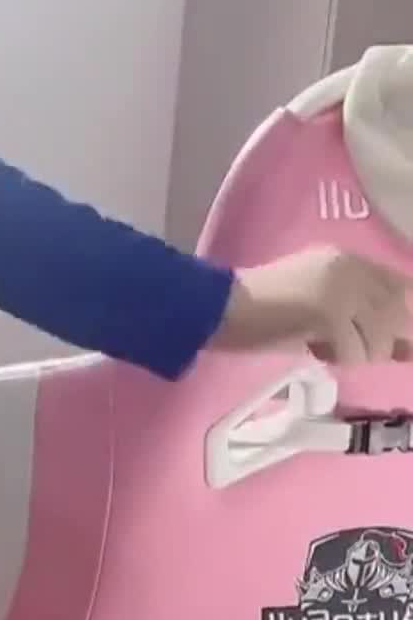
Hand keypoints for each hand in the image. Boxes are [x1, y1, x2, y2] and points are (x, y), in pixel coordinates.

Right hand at [211, 248, 412, 364]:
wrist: (223, 308)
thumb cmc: (264, 310)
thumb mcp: (318, 303)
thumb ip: (359, 314)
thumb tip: (406, 345)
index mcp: (346, 258)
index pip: (399, 286)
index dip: (400, 316)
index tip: (397, 342)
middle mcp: (349, 266)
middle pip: (397, 313)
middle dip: (386, 341)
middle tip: (352, 349)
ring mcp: (342, 288)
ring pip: (380, 339)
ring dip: (357, 354)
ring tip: (324, 348)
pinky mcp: (329, 312)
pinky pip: (355, 353)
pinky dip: (337, 360)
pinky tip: (312, 350)